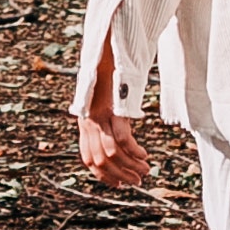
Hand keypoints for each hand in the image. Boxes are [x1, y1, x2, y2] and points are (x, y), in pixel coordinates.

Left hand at [75, 33, 152, 187]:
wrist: (106, 46)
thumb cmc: (108, 71)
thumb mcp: (101, 98)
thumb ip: (103, 117)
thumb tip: (115, 135)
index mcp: (84, 120)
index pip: (87, 157)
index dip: (102, 175)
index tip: (117, 184)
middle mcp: (88, 120)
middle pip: (100, 160)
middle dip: (119, 175)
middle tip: (136, 181)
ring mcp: (99, 115)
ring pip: (112, 154)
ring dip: (130, 167)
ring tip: (144, 171)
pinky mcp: (111, 108)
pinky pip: (122, 139)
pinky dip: (134, 152)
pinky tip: (144, 155)